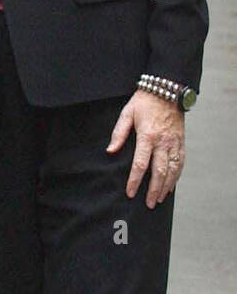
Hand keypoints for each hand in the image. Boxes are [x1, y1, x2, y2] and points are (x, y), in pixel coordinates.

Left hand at [107, 91, 184, 206]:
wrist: (168, 90)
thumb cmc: (145, 101)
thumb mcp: (127, 113)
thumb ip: (118, 133)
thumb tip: (110, 150)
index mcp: (148, 136)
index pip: (141, 164)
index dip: (135, 180)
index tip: (130, 192)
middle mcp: (163, 142)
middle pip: (159, 171)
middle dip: (153, 190)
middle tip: (148, 203)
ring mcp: (174, 143)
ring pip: (172, 170)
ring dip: (166, 187)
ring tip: (159, 199)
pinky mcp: (181, 142)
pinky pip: (180, 162)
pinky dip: (176, 176)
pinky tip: (171, 186)